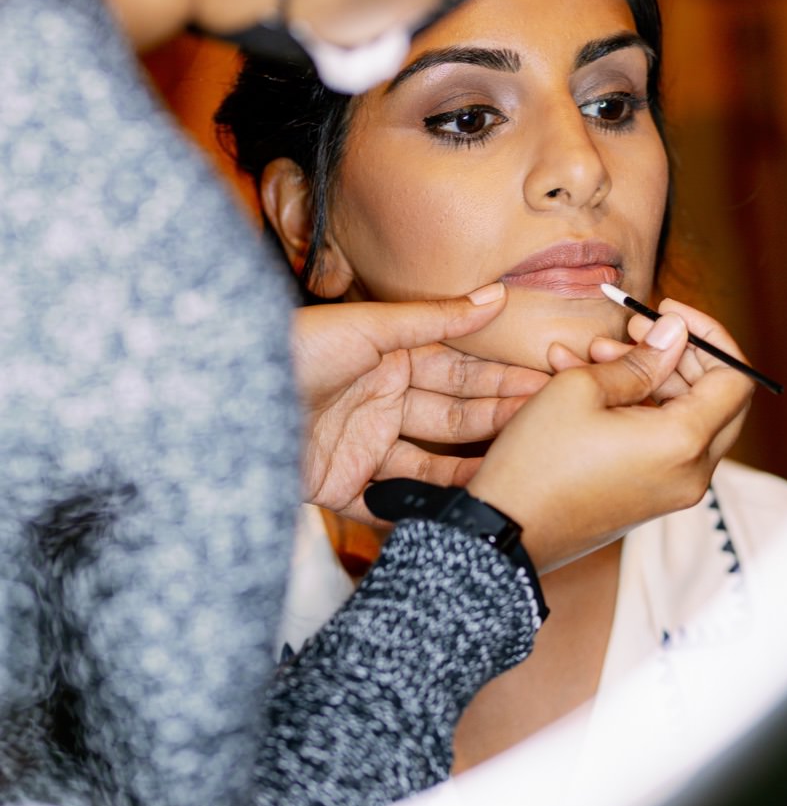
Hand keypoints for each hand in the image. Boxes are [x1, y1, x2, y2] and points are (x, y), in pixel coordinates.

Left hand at [293, 286, 548, 522]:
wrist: (219, 401)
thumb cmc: (290, 350)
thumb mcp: (368, 326)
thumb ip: (435, 318)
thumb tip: (495, 296)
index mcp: (386, 359)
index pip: (457, 371)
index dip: (501, 379)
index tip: (547, 384)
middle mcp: (379, 402)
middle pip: (452, 417)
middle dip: (499, 420)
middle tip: (547, 425)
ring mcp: (362, 446)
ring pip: (432, 463)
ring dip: (473, 467)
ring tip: (516, 471)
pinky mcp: (340, 486)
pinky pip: (391, 503)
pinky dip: (423, 510)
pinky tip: (465, 509)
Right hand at [468, 302, 754, 570]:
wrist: (503, 535)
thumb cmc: (537, 461)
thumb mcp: (581, 389)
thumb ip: (641, 359)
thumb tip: (677, 332)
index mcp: (685, 443)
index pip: (736, 378)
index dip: (709, 337)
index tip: (670, 313)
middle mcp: (693, 473)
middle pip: (717, 398)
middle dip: (677, 355)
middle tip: (632, 330)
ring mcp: (675, 490)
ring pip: (685, 417)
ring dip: (648, 378)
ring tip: (590, 354)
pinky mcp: (653, 497)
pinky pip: (662, 442)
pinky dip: (637, 409)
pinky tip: (587, 382)